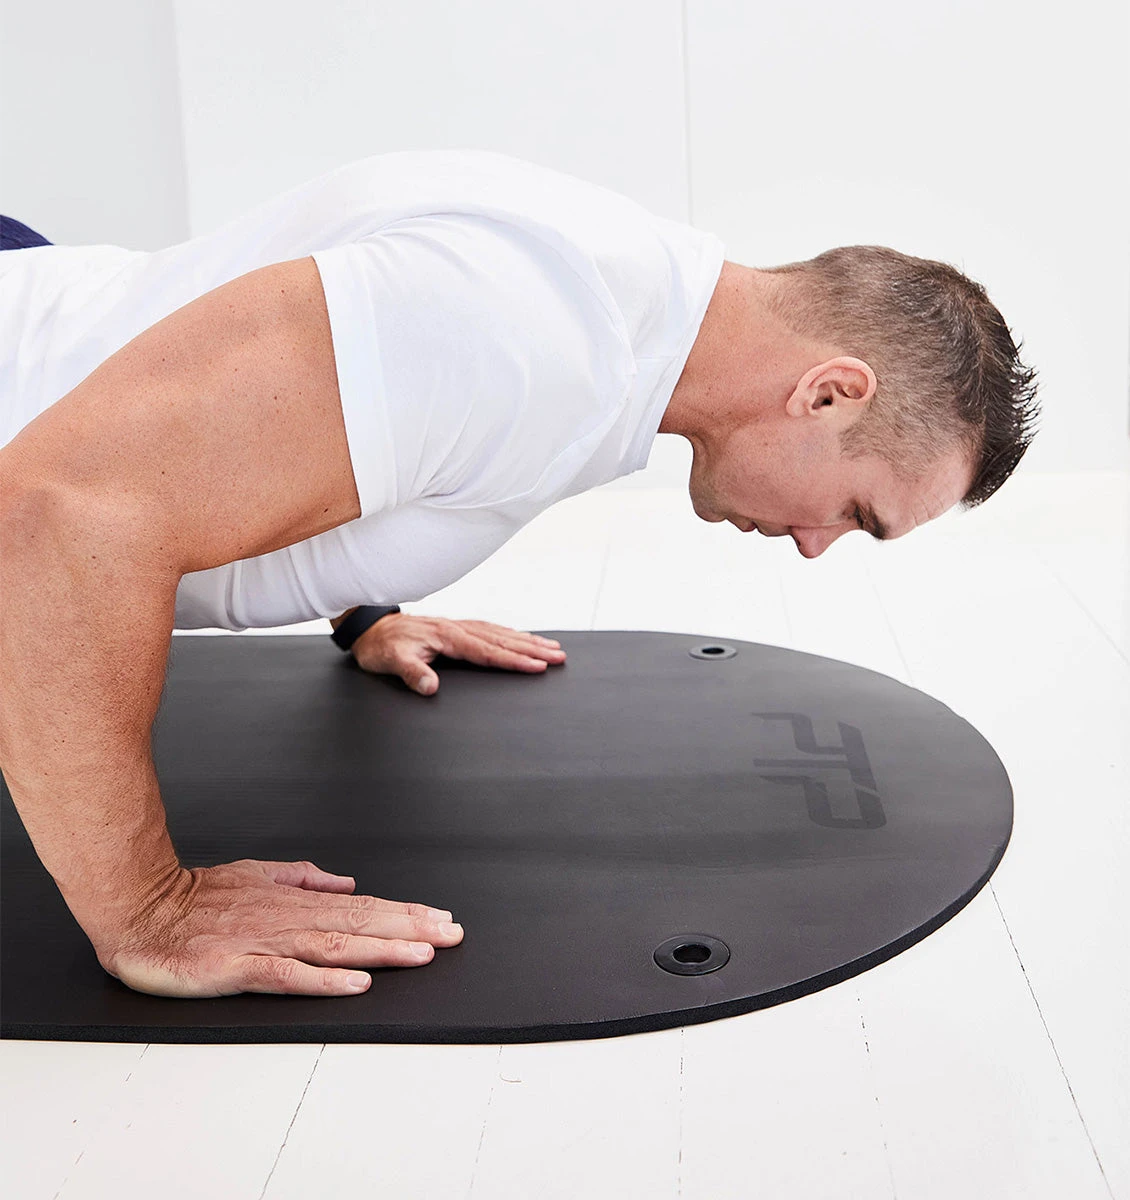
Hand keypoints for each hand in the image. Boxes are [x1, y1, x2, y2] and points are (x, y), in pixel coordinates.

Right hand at [96, 858, 463, 996]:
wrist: (139, 907)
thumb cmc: (194, 897)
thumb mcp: (256, 875)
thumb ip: (302, 878)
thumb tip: (345, 881)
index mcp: (293, 901)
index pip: (362, 907)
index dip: (404, 913)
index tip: (442, 919)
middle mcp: (287, 918)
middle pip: (359, 923)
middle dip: (410, 929)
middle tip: (452, 934)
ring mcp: (264, 941)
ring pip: (335, 946)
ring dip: (382, 949)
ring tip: (422, 953)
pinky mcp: (237, 966)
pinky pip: (288, 975)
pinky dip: (324, 979)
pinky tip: (356, 983)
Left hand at [350, 612, 565, 694]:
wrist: (370, 628)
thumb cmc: (381, 647)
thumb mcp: (391, 662)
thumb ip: (412, 674)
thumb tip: (431, 687)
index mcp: (447, 637)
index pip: (488, 652)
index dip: (514, 661)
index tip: (538, 667)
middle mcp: (458, 629)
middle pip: (503, 640)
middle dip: (533, 649)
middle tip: (560, 656)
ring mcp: (459, 627)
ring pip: (501, 633)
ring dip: (528, 641)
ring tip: (552, 647)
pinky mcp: (457, 629)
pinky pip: (492, 630)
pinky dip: (512, 635)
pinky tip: (522, 639)